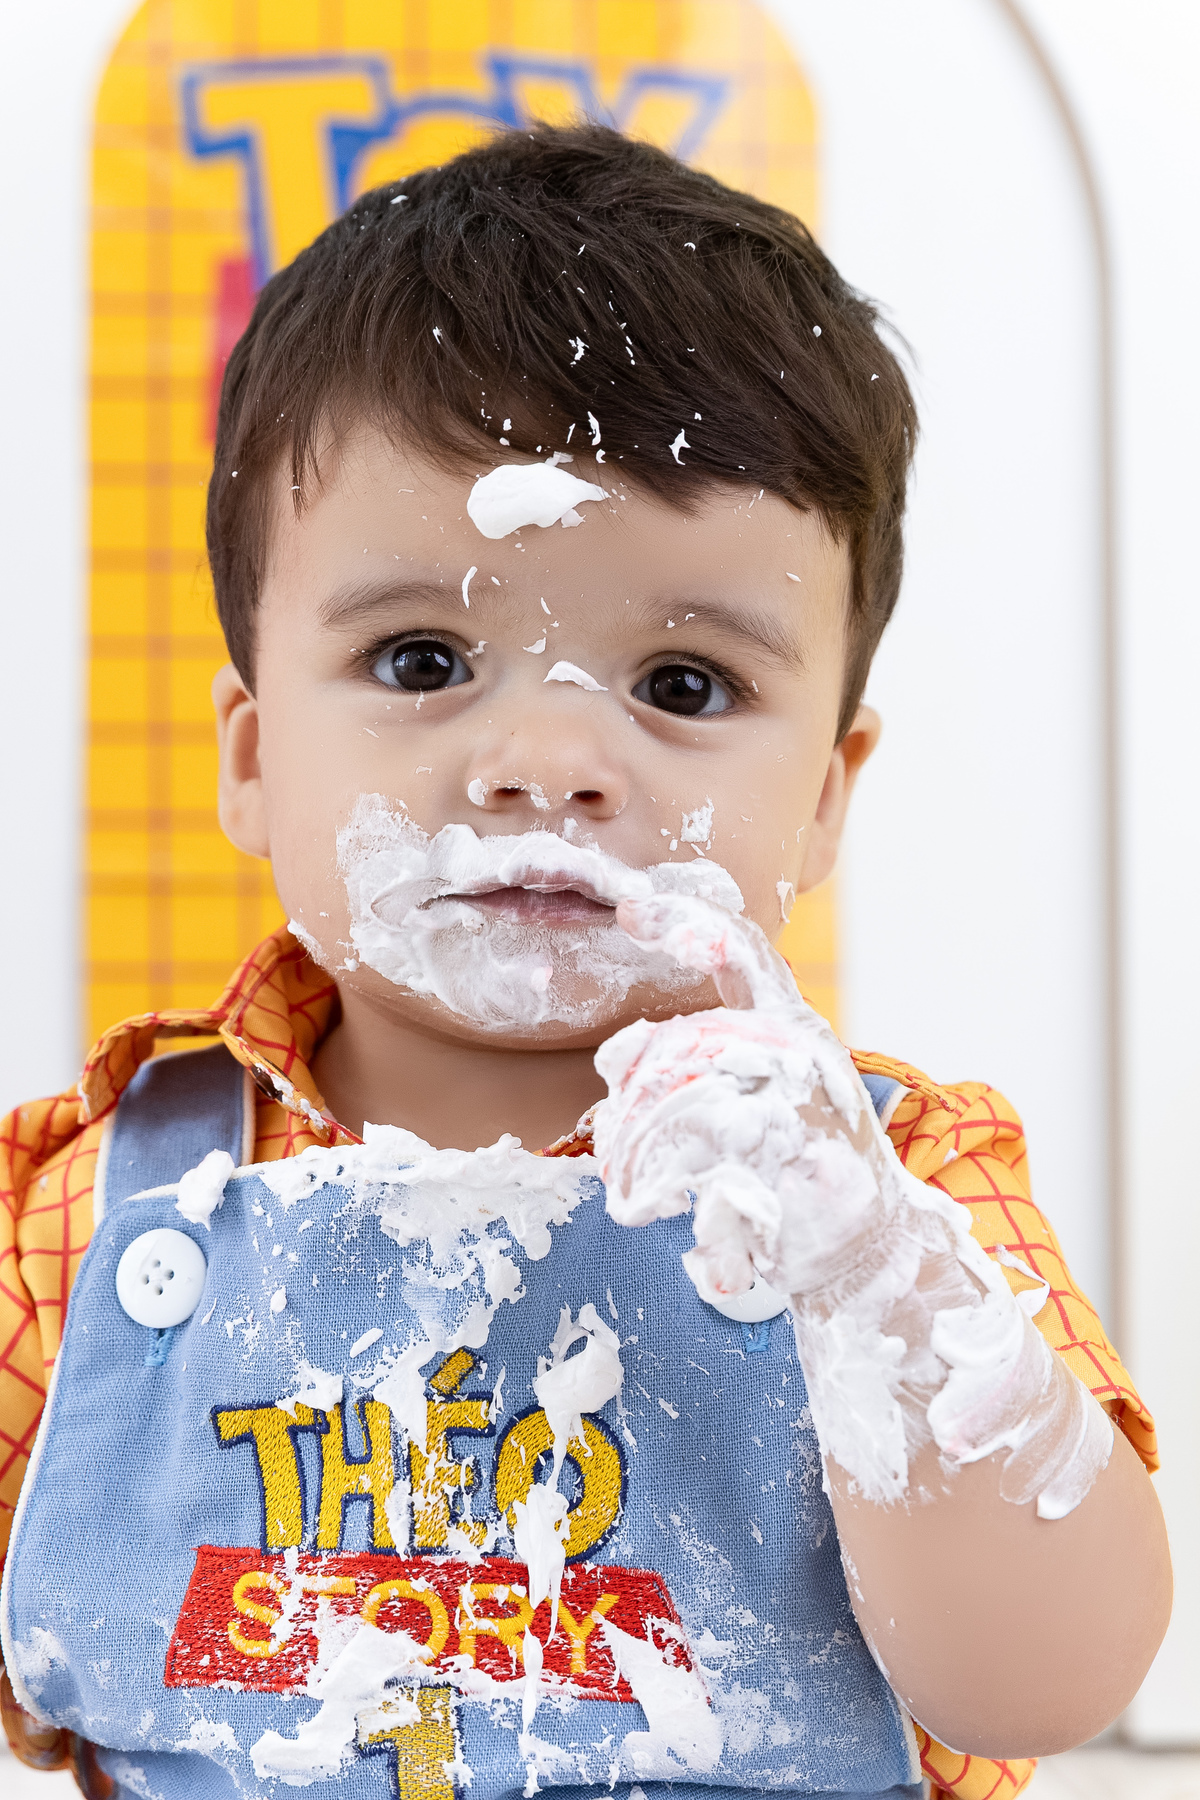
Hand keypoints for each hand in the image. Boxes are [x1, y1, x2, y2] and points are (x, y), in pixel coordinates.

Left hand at [592, 893, 891, 1302]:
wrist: (867, 1247)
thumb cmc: (805, 1163)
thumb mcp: (765, 1092)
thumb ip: (701, 1059)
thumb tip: (617, 1055)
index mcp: (795, 1026)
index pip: (742, 952)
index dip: (687, 922)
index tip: (631, 907)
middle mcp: (800, 1052)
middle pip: (681, 1041)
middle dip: (634, 1095)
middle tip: (617, 1141)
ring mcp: (797, 1103)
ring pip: (678, 1100)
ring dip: (641, 1149)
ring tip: (638, 1185)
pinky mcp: (786, 1160)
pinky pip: (694, 1158)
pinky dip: (666, 1188)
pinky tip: (665, 1207)